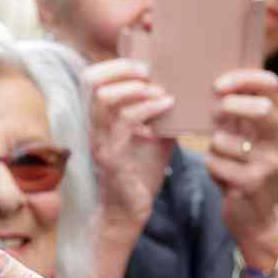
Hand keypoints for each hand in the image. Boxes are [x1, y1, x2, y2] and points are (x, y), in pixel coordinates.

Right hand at [87, 58, 174, 229]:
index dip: (115, 65)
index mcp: (101, 118)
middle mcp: (95, 126)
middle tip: (150, 72)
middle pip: (91, 81)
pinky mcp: (111, 158)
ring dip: (135, 88)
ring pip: (104, 99)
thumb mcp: (155, 136)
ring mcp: (101, 141)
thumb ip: (161, 114)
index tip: (144, 65)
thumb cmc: (140, 173)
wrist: (130, 213)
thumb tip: (185, 91)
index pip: (92, 78)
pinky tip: (167, 106)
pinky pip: (124, 124)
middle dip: (122, 69)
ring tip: (159, 90)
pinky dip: (147, 109)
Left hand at [203, 69, 277, 261]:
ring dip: (213, 146)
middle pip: (261, 110)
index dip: (244, 78)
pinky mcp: (252, 184)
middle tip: (216, 114)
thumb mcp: (247, 136)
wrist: (256, 217)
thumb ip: (237, 111)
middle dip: (231, 107)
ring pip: (225, 140)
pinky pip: (215, 163)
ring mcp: (269, 163)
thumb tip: (212, 81)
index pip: (270, 86)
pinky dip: (211, 166)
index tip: (218, 84)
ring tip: (220, 156)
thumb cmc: (245, 167)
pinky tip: (222, 176)